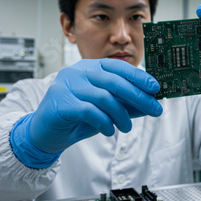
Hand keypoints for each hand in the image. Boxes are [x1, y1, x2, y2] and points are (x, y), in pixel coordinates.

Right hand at [10, 59, 161, 167]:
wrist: (45, 133)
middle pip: (114, 81)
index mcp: (89, 67)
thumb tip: (150, 103)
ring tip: (126, 127)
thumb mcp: (105, 109)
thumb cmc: (76, 117)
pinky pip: (90, 111)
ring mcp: (67, 86)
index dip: (139, 77)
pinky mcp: (60, 103)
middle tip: (154, 109)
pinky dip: (104, 122)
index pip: (118, 67)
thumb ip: (125, 104)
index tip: (155, 88)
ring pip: (104, 97)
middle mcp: (77, 72)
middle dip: (138, 96)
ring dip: (121, 115)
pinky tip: (109, 130)